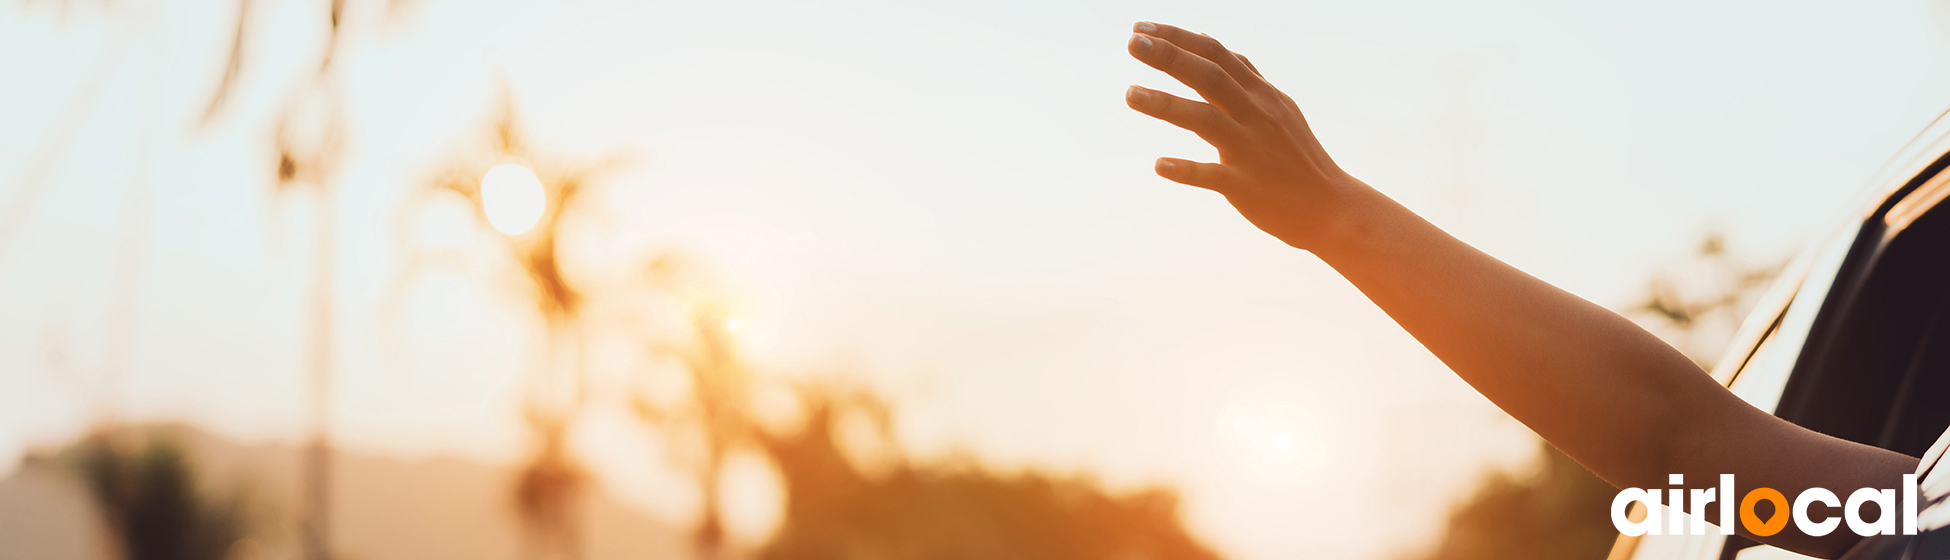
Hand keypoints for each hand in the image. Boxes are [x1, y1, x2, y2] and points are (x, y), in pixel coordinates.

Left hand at [1125, 21, 1369, 251]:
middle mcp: (1256, 116)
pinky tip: (1160, 165)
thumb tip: (1206, 39)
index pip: (1217, 54)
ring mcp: (1251, 150)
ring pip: (1207, 120)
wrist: (1331, 206)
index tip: (1141, 28)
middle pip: (1211, 77)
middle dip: (1170, 57)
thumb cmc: (1296, 155)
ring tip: (1130, 93)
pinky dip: (1187, 169)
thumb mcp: (1276, 105)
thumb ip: (1243, 74)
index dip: (1179, 38)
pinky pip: (1213, 176)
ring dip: (1166, 105)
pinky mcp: (1247, 186)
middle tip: (1132, 43)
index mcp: (1261, 95)